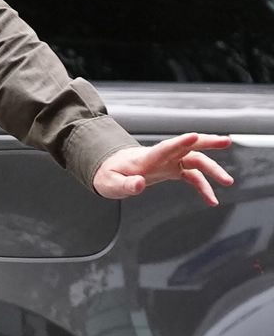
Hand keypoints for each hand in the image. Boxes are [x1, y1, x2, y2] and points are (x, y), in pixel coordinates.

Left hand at [93, 133, 233, 204]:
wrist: (109, 171)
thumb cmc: (108, 176)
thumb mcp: (110, 184)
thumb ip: (125, 185)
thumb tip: (139, 184)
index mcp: (145, 159)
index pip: (164, 148)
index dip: (179, 142)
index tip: (193, 135)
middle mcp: (160, 157)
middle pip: (186, 147)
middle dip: (206, 142)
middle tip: (226, 141)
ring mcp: (168, 162)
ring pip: (194, 159)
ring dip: (212, 168)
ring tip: (228, 181)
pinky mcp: (171, 170)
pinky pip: (192, 176)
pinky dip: (203, 186)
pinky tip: (212, 200)